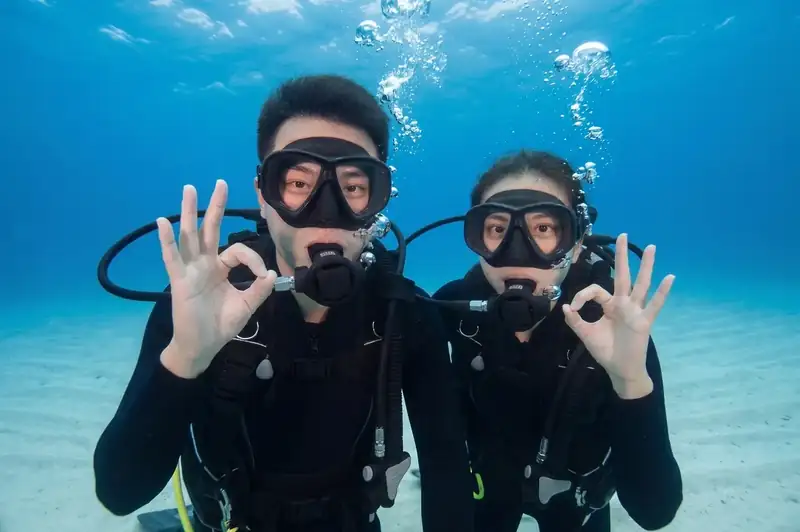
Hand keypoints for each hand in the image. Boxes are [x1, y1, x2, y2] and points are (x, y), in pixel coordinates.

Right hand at [157, 180, 276, 377]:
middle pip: (210, 229)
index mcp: (221, 269)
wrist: (202, 347)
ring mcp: (190, 270)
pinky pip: (172, 258)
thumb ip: (259, 289)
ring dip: (189, 212)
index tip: (262, 275)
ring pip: (190, 236)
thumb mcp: (246, 305)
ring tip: (189, 188)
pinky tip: (163, 222)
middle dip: (216, 206)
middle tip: (221, 182)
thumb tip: (272, 272)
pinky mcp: (179, 281)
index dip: (254, 258)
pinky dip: (167, 240)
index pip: (238, 250)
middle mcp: (204, 264)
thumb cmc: (220, 326)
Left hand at [562, 233, 674, 397]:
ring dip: (646, 266)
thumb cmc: (605, 351)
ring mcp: (635, 310)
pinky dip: (663, 292)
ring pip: (641, 284)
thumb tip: (564, 306)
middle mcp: (623, 304)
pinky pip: (655, 305)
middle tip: (622, 235)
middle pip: (622, 275)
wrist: (620, 369)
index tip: (572, 308)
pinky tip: (670, 277)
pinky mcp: (644, 321)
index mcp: (609, 305)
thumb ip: (575, 321)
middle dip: (621, 256)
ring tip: (650, 247)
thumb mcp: (586, 334)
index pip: (596, 290)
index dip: (582, 296)